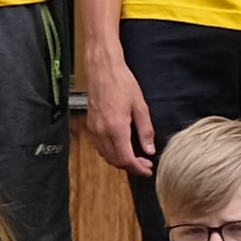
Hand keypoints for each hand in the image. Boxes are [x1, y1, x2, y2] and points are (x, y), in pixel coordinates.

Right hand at [78, 49, 154, 176]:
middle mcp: (102, 132)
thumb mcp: (140, 106)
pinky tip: (121, 148)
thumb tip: (149, 150)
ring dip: (120, 161)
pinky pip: (100, 147)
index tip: (148, 170)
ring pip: (106, 156)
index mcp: (116, 128)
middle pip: (116, 161)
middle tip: (145, 164)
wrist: (103, 70)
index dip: (138, 168)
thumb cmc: (123, 83)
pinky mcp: (90, 126)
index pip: (126, 159)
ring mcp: (94, 130)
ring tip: (135, 158)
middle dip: (131, 166)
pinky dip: (110, 153)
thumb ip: (145, 131)